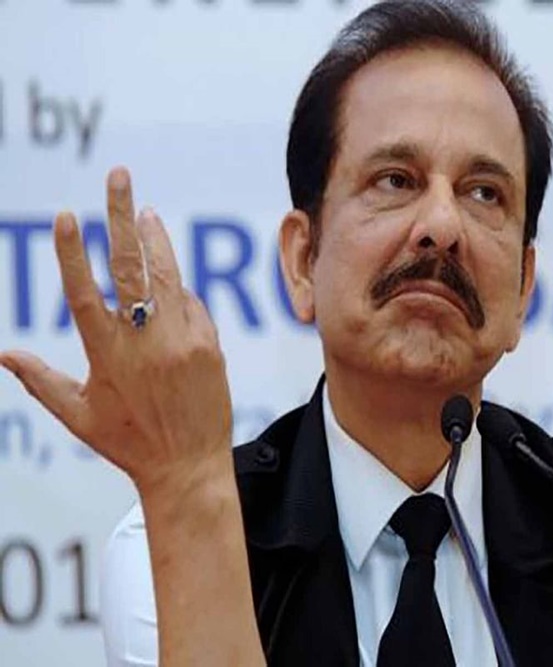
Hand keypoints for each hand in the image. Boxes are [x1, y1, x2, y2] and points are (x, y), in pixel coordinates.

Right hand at [0, 167, 232, 495]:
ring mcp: (181, 339)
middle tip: (118, 177)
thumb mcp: (78, 415)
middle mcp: (144, 341)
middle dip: (120, 216)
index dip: (73, 253)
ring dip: (155, 240)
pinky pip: (192, 305)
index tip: (69, 215)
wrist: (189, 466)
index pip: (84, 292)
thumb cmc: (128, 443)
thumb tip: (3, 354)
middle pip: (130, 266)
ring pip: (167, 276)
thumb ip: (41, 380)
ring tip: (144, 212)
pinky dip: (178, 289)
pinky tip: (169, 276)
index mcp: (106, 354)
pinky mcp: (209, 344)